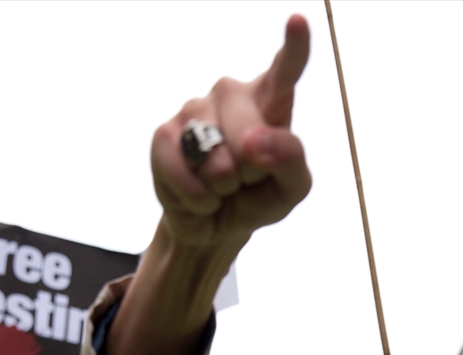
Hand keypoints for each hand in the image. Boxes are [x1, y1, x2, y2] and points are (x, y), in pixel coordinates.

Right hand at [151, 14, 311, 249]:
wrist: (214, 225)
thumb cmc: (258, 197)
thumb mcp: (290, 189)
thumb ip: (290, 162)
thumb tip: (254, 142)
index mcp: (270, 99)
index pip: (284, 70)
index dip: (293, 48)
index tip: (298, 22)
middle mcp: (231, 94)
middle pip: (251, 135)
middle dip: (252, 172)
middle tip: (246, 179)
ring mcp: (194, 109)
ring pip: (219, 161)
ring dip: (224, 188)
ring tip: (222, 185)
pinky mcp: (164, 133)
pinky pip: (187, 176)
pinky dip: (200, 199)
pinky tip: (200, 193)